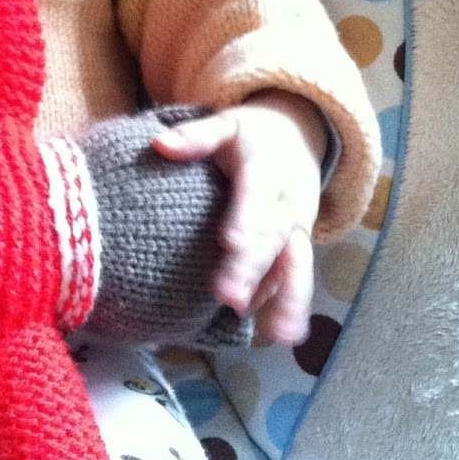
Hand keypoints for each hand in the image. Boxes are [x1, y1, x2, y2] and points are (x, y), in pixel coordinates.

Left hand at [151, 90, 327, 345]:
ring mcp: (296, 230)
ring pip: (296, 264)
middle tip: (228, 297)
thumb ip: (195, 137)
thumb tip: (159, 145)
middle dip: (252, 269)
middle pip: (271, 238)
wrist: (299, 138)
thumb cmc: (250, 138)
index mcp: (265, 170)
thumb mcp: (225, 126)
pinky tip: (281, 333)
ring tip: (281, 333)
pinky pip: (298, 278)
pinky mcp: (298, 249)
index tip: (229, 242)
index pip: (255, 194)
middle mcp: (286, 203)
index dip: (244, 218)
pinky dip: (293, 304)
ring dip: (288, 298)